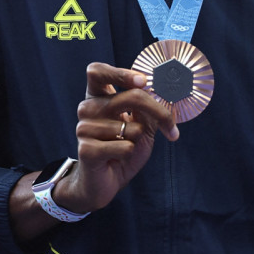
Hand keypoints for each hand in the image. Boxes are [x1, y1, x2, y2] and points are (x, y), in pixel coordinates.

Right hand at [53, 62, 179, 213]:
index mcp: (98, 96)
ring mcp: (83, 128)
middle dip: (158, 111)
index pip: (97, 71)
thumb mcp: (142, 124)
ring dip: (138, 140)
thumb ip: (147, 107)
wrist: (105, 181)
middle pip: (130, 96)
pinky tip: (116, 158)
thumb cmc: (123, 147)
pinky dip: (129, 153)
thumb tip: (158, 90)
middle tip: (170, 126)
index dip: (120, 73)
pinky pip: (125, 146)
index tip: (143, 81)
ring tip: (124, 147)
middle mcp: (87, 108)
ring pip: (132, 126)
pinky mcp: (85, 150)